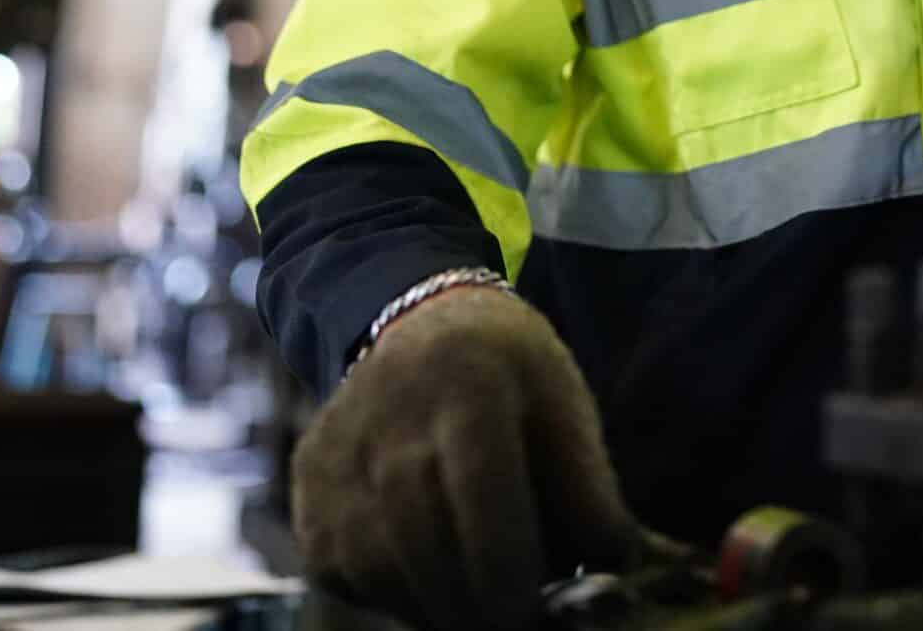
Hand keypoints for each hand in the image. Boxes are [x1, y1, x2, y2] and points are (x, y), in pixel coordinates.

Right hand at [293, 285, 653, 629]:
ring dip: (435, 605)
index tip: (531, 615)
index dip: (508, 572)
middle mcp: (388, 418)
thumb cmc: (508, 372)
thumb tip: (614, 569)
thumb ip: (591, 489)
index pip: (483, 497)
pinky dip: (393, 592)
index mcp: (468, 386)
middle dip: (475, 607)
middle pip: (426, 544)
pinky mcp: (308, 489)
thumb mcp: (564, 402)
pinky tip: (430, 571)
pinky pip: (346, 572)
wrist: (419, 322)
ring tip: (477, 599)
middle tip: (512, 623)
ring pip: (382, 570)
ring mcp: (336, 455)